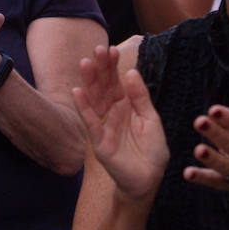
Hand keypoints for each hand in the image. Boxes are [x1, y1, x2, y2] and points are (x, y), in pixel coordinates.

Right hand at [71, 45, 167, 201]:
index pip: (116, 82)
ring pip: (94, 100)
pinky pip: (90, 122)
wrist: (148, 180)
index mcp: (125, 106)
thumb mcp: (151, 120)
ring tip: (85, 63)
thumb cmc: (151, 151)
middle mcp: (111, 112)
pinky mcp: (99, 141)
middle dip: (100, 68)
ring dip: (89, 82)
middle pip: (103, 87)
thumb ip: (141, 97)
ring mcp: (103, 125)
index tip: (110, 49)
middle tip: (97, 49)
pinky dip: (84, 107)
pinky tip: (77, 92)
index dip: (113, 66)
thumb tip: (131, 72)